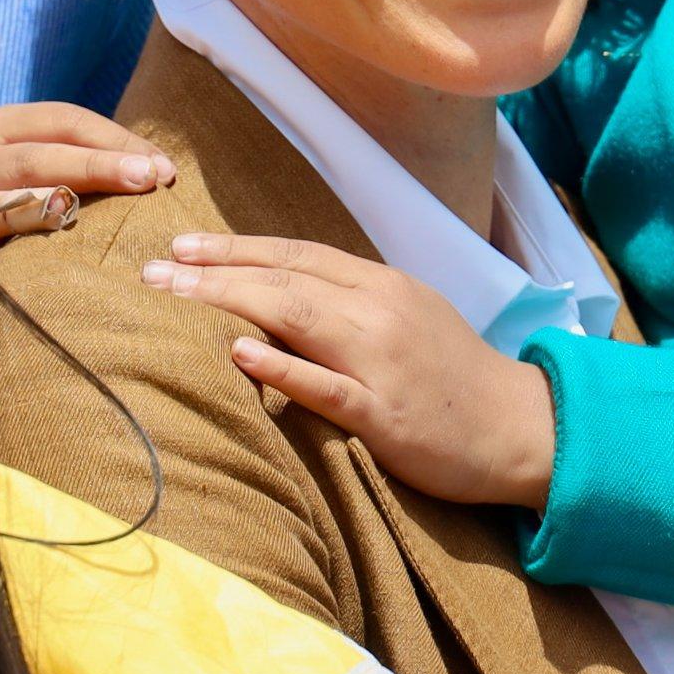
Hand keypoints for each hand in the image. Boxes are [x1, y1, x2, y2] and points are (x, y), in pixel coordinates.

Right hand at [0, 101, 173, 250]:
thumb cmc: (20, 198)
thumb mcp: (46, 166)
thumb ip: (88, 161)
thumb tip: (164, 171)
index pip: (64, 121)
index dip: (116, 141)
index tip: (164, 168)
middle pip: (37, 158)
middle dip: (95, 166)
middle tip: (147, 179)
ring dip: (36, 210)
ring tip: (70, 212)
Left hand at [144, 232, 556, 509]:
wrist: (520, 427)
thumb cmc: (453, 376)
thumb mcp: (406, 318)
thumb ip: (349, 303)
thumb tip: (282, 296)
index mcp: (381, 285)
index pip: (296, 254)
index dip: (236, 247)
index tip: (182, 246)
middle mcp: (378, 311)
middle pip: (284, 278)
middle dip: (213, 269)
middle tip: (153, 268)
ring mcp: (382, 360)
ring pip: (297, 316)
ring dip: (228, 300)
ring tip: (173, 293)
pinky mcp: (386, 413)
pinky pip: (327, 386)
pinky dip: (282, 366)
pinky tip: (240, 352)